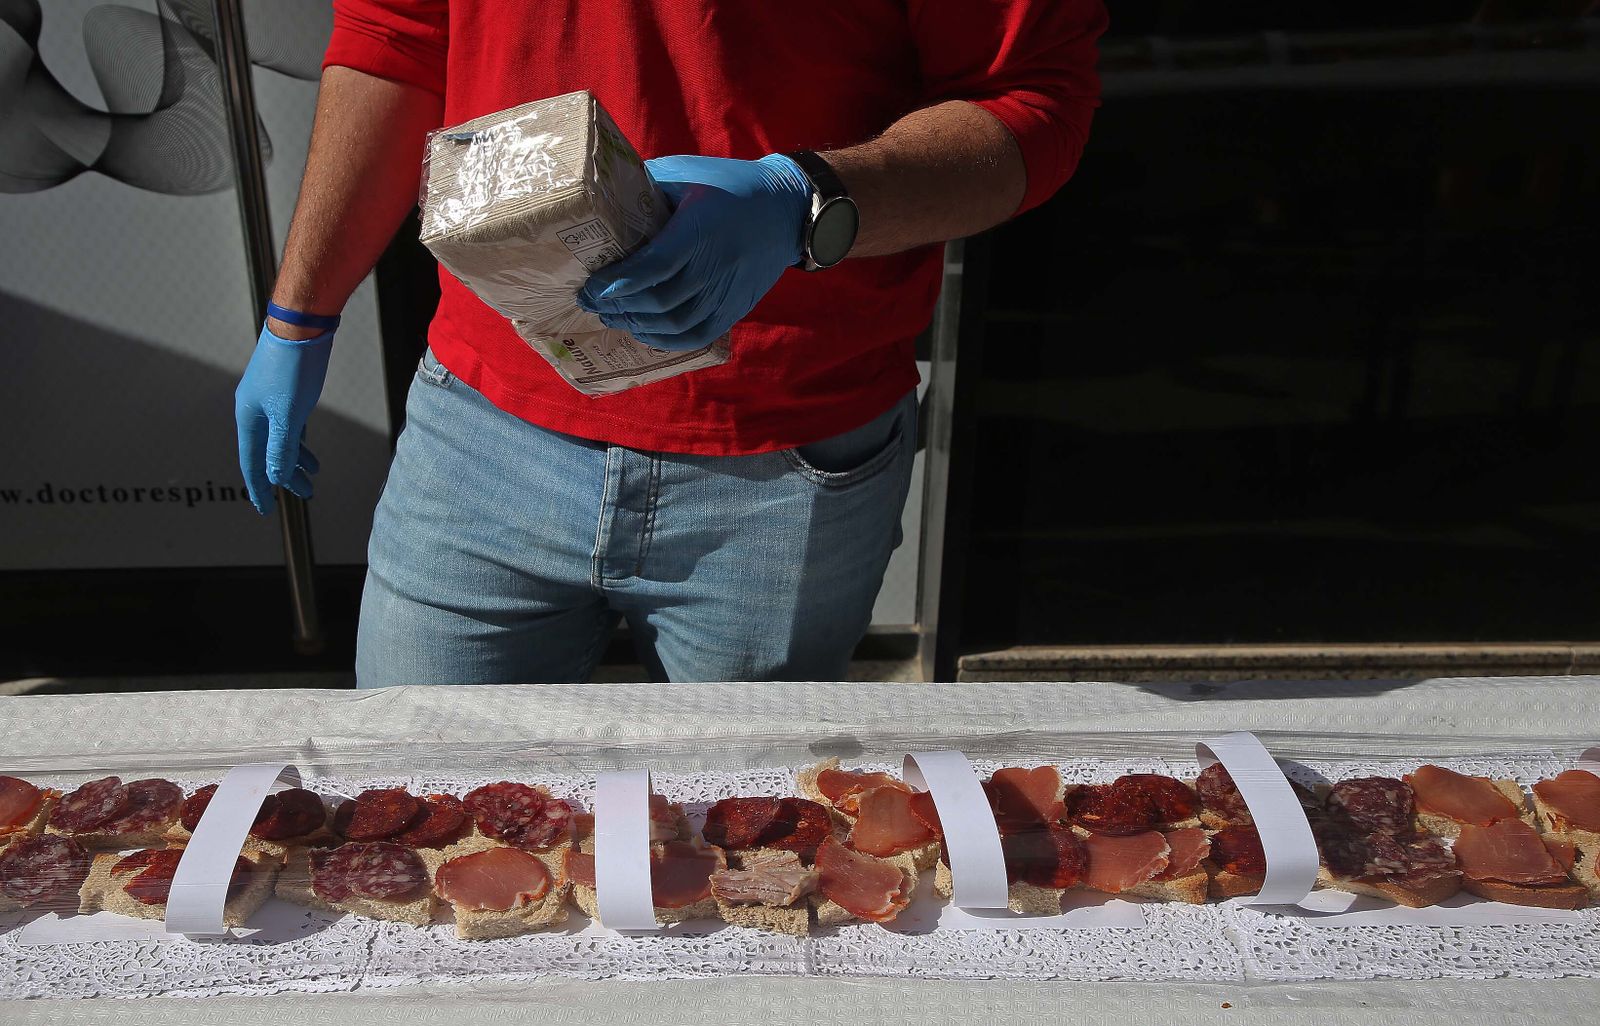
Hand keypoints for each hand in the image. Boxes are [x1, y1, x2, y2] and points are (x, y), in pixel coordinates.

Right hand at [234, 321, 332, 515]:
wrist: (301, 324)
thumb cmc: (293, 367)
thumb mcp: (288, 413)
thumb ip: (280, 447)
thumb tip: (274, 477)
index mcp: (248, 417)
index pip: (252, 462)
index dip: (260, 487)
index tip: (266, 510)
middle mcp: (254, 410)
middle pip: (268, 453)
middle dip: (285, 476)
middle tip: (305, 495)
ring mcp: (270, 399)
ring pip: (280, 438)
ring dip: (295, 459)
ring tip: (313, 478)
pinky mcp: (285, 390)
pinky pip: (288, 425)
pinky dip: (298, 441)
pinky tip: (308, 451)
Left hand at [576, 154, 811, 349]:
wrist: (786, 208)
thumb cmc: (729, 184)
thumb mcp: (686, 173)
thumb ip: (647, 186)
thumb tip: (605, 199)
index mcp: (699, 230)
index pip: (653, 268)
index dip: (618, 284)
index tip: (590, 288)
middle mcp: (715, 265)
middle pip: (659, 301)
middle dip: (618, 306)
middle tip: (591, 302)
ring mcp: (727, 291)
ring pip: (676, 323)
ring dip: (638, 325)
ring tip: (612, 317)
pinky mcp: (736, 306)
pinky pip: (698, 334)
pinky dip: (667, 339)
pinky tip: (645, 331)